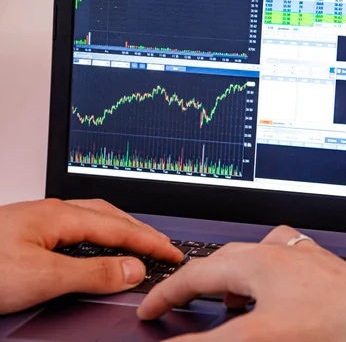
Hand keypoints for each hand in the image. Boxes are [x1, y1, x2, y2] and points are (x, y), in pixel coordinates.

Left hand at [0, 198, 182, 314]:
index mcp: (59, 216)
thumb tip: (132, 270)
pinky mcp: (28, 233)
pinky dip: (101, 238)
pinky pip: (78, 229)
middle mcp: (51, 212)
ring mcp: (39, 220)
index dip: (150, 241)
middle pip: (111, 215)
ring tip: (139, 245)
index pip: (120, 227)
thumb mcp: (40, 277)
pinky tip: (97, 249)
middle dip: (141, 230)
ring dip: (122, 232)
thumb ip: (91, 273)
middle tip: (163, 247)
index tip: (172, 253)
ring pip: (94, 219)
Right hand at [138, 226, 345, 341]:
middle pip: (226, 258)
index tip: (151, 308)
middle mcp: (280, 251)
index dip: (167, 292)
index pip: (197, 273)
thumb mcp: (258, 337)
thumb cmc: (329, 326)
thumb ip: (210, 340)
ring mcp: (305, 256)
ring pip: (257, 255)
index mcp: (257, 261)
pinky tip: (277, 296)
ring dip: (236, 276)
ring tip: (233, 302)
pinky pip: (285, 259)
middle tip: (185, 302)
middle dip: (201, 281)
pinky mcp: (324, 267)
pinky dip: (267, 275)